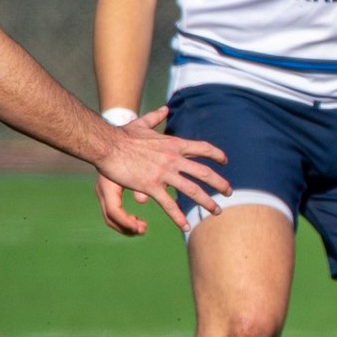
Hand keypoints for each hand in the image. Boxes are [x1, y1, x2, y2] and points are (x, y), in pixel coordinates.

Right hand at [92, 107, 230, 234]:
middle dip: (220, 184)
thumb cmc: (122, 134)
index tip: (225, 161)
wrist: (107, 144)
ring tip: (216, 211)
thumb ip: (156, 118)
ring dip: (207, 202)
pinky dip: (178, 217)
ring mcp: (164, 173)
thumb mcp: (143, 124)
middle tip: (229, 192)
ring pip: (192, 191)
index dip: (217, 155)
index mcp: (174, 144)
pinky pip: (169, 204)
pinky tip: (185, 227)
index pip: (204, 148)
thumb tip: (165, 109)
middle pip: (204, 173)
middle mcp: (174, 159)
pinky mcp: (151, 186)